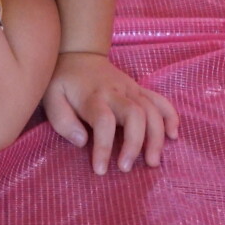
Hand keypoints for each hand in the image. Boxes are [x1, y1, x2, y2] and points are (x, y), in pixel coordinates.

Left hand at [43, 52, 179, 175]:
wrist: (79, 54)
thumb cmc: (63, 81)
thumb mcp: (51, 97)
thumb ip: (62, 120)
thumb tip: (82, 141)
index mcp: (93, 96)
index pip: (103, 121)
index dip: (104, 147)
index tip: (100, 170)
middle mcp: (116, 92)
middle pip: (136, 114)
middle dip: (136, 144)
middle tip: (127, 168)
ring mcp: (131, 89)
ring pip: (153, 110)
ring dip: (157, 137)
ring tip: (153, 162)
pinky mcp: (140, 89)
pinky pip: (161, 101)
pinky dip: (171, 116)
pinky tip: (173, 135)